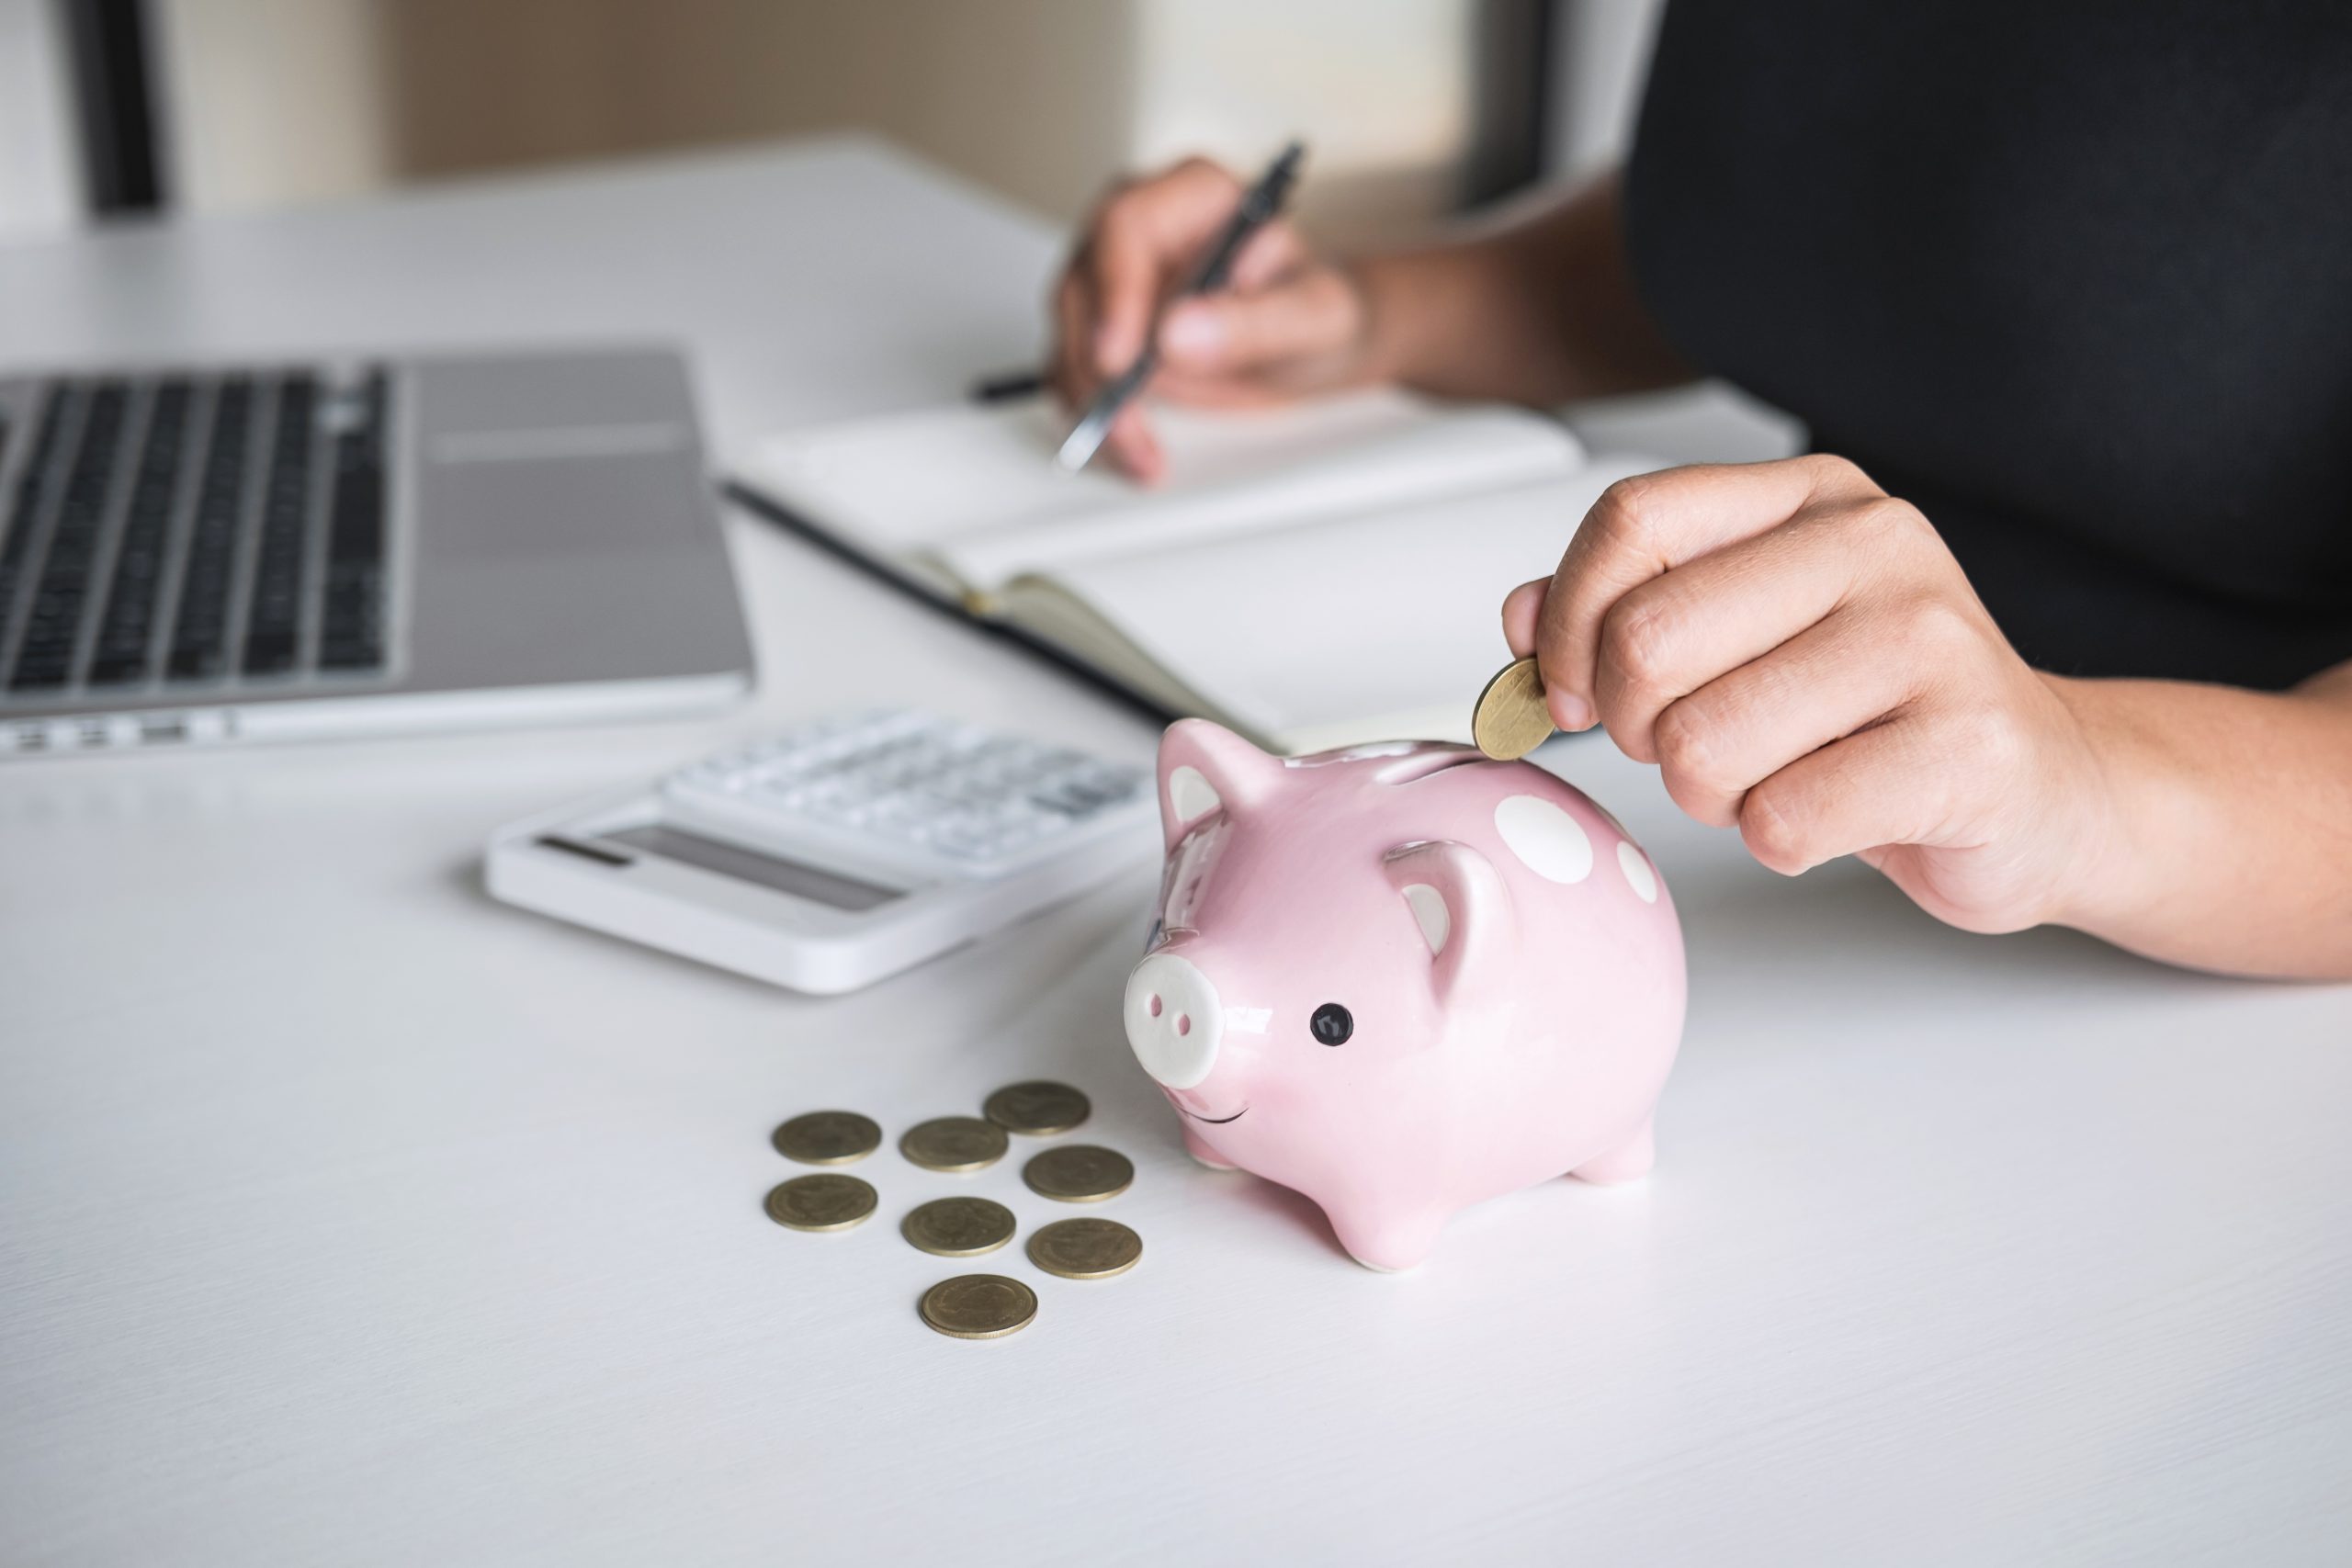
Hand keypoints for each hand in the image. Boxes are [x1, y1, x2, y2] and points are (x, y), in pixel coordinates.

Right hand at [1049, 157, 1379, 481]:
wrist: (1315, 341)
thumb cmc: (1321, 309)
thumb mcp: (1314, 316)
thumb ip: (1254, 321)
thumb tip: (1177, 333)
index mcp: (1197, 193)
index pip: (1128, 224)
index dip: (1115, 291)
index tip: (1120, 357)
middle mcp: (1146, 227)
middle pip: (1083, 282)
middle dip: (1097, 364)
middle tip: (1128, 423)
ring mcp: (1116, 276)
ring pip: (1071, 332)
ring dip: (1093, 399)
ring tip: (1143, 452)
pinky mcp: (1104, 326)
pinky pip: (1075, 368)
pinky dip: (1095, 414)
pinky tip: (1133, 449)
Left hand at [1501, 456, 2115, 934]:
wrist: (2044, 788)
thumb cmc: (1880, 713)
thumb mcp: (1747, 634)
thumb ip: (1625, 610)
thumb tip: (1520, 619)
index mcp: (1813, 497)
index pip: (1632, 521)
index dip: (1568, 621)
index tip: (1567, 687)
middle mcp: (1878, 545)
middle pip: (1646, 641)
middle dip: (1639, 727)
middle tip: (1694, 746)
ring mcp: (1934, 642)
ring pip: (1704, 742)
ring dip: (1710, 794)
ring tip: (1777, 777)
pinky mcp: (1969, 750)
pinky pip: (1782, 819)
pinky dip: (1779, 841)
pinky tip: (1834, 814)